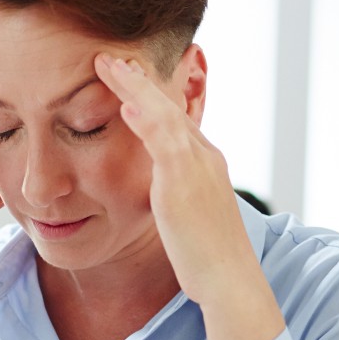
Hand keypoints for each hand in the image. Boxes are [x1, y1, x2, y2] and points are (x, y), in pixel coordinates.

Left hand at [92, 53, 282, 339]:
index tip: (126, 81)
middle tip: (111, 58)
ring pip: (164, 113)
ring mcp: (197, 166)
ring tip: (108, 65)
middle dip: (139, 81)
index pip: (175, 120)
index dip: (149, 98)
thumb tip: (162, 197)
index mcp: (205, 164)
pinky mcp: (185, 181)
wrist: (230, 281)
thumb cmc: (208, 260)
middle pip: (169, 107)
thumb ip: (175, 198)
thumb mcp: (188, 219)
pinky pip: (163, 140)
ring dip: (135, 87)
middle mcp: (204, 157)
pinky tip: (125, 103)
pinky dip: (145, 118)